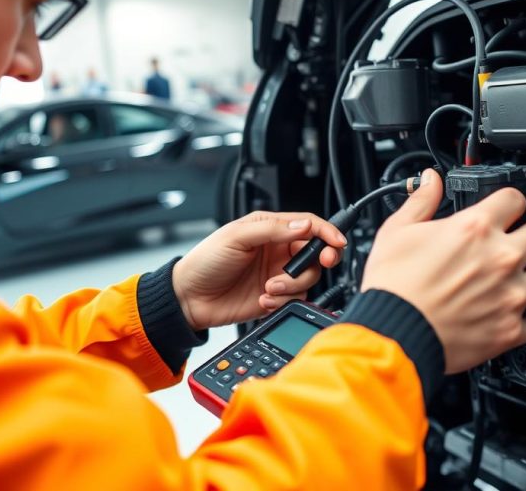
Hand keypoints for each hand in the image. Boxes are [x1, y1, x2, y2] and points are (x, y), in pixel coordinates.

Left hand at [172, 212, 346, 330]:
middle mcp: (278, 250)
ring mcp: (278, 274)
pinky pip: (295, 298)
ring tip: (270, 287)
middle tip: (322, 262)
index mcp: (269, 228)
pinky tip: (263, 298)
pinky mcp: (275, 296)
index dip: (326, 231)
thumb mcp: (236, 237)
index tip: (336, 242)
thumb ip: (272, 229)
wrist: (189, 299)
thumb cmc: (205, 262)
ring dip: (293, 284)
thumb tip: (304, 225)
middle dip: (321, 259)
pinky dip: (283, 300)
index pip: (308, 225)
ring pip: (308, 277)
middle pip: (315, 252)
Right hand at [361, 168, 525, 373]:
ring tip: (511, 280)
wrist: (393, 333)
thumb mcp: (398, 231)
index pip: (515, 199)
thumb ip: (421, 201)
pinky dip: (518, 319)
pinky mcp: (509, 329)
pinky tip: (500, 314)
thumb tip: (430, 180)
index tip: (503, 212)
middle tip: (511, 244)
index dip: (507, 203)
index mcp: (476, 228)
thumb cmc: (393, 286)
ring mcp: (510, 295)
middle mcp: (501, 258)